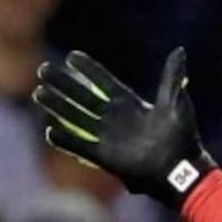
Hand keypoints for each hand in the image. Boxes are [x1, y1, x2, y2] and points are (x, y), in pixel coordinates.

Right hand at [32, 49, 215, 208]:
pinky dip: (65, 141)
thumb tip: (179, 50)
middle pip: (84, 98)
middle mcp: (116, 119)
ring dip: (58, 106)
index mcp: (131, 105)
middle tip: (44, 70)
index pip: (105, 83)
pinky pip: (80, 147)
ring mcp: (109, 138)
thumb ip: (172, 78)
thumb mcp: (177, 104)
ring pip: (77, 118)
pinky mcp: (105, 158)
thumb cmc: (182, 137)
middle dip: (64, 84)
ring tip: (39, 92)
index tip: (71, 56)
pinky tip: (49, 131)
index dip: (89, 70)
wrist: (180, 170)